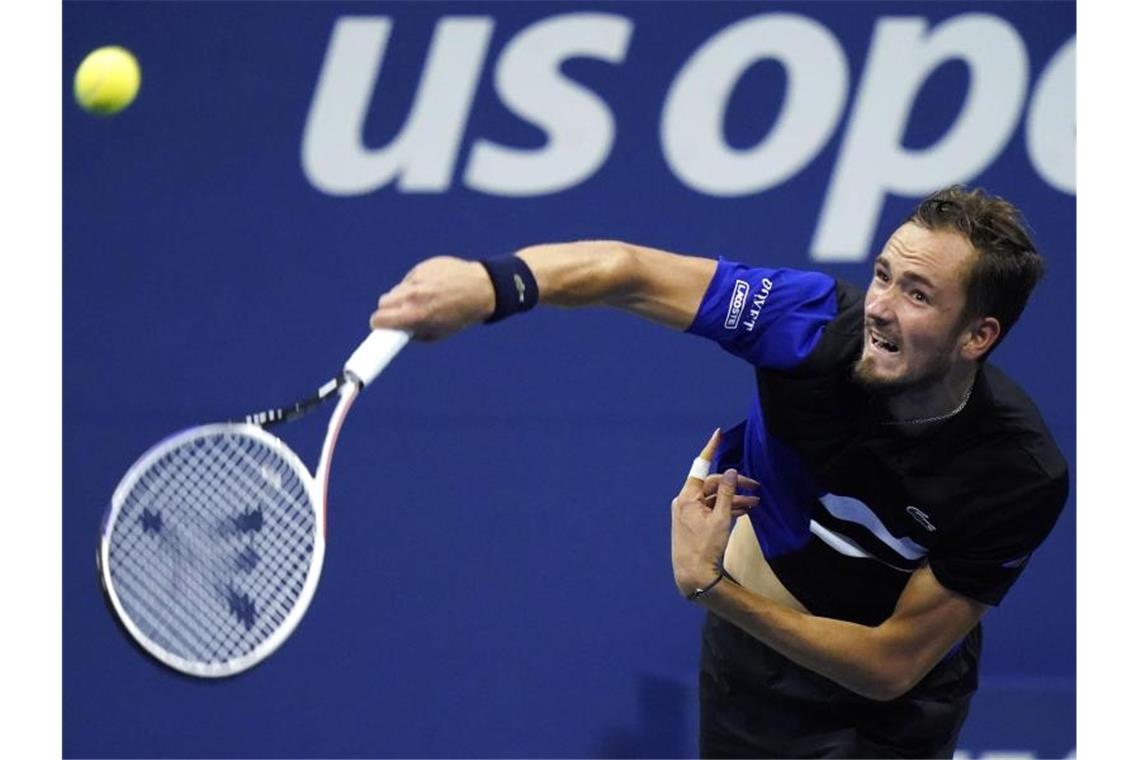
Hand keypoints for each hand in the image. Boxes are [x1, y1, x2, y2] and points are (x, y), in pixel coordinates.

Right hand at [369, 256, 495, 340]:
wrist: (481, 289)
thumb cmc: (461, 315)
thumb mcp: (438, 333)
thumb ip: (414, 333)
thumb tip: (397, 332)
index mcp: (416, 315)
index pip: (379, 319)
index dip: (378, 324)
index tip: (379, 326)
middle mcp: (413, 296)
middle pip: (383, 303)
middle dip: (389, 310)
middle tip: (400, 314)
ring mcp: (417, 279)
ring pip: (395, 290)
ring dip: (401, 297)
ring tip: (420, 300)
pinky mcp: (422, 267)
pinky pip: (409, 279)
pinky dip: (415, 285)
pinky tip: (431, 287)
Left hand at [670, 429, 759, 598]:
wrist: (693, 577)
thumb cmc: (704, 548)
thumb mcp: (720, 519)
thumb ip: (726, 494)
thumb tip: (729, 472)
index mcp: (687, 498)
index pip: (700, 467)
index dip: (711, 449)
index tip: (718, 434)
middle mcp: (685, 502)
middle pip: (712, 485)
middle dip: (734, 484)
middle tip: (756, 487)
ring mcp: (689, 514)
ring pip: (714, 499)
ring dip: (734, 499)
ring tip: (756, 502)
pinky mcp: (695, 524)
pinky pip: (712, 510)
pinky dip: (727, 509)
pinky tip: (745, 511)